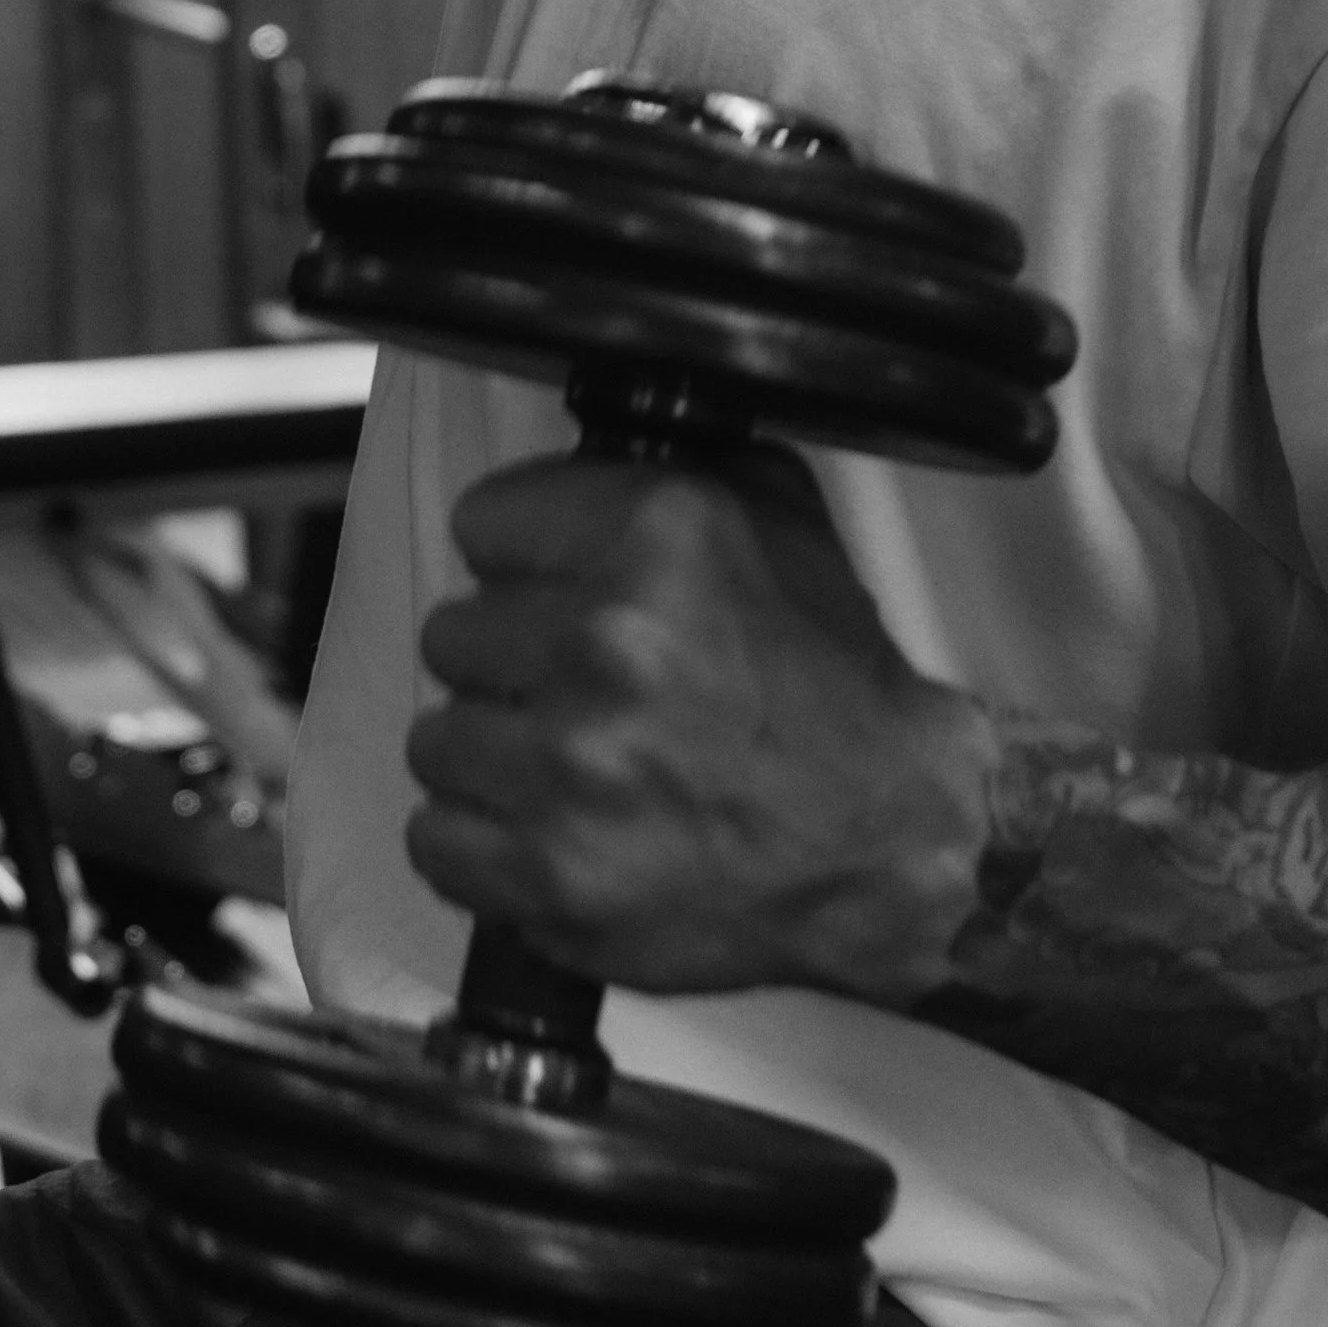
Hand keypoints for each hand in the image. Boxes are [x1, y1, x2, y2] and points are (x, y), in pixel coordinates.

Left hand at [404, 446, 993, 1000]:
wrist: (890, 841)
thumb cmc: (833, 692)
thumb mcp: (783, 524)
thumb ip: (679, 466)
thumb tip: (585, 452)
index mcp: (656, 536)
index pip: (483, 523)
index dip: (525, 561)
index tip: (557, 591)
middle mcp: (606, 642)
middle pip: (452, 634)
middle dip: (514, 663)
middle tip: (582, 691)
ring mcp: (570, 767)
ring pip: (436, 740)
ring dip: (497, 758)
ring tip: (575, 768)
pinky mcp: (550, 874)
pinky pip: (437, 841)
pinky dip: (485, 847)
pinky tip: (555, 832)